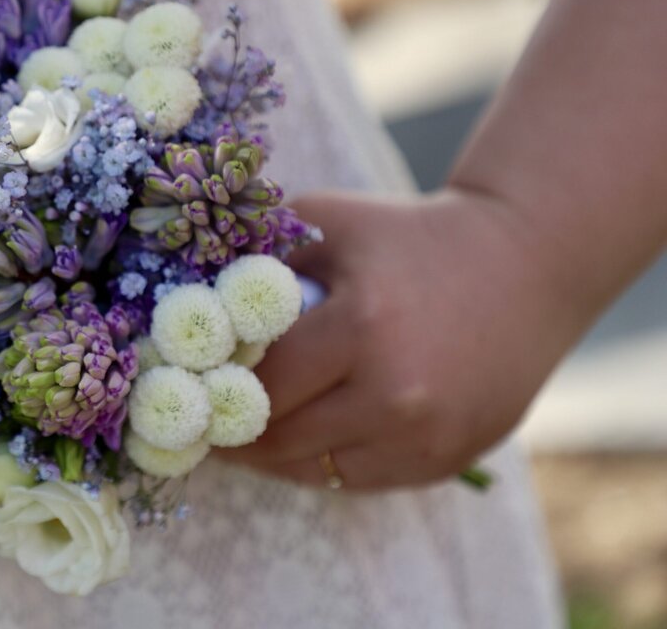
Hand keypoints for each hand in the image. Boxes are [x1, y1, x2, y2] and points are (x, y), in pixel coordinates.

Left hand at [219, 187, 581, 489]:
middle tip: (197, 419)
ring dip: (269, 454)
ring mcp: (426, 436)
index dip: (211, 389)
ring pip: (312, 470)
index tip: (179, 389)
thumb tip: (184, 299)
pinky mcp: (447, 461)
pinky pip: (356, 480)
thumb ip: (256, 257)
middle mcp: (396, 393)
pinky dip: (320, 462)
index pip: (257, 384)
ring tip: (240, 430)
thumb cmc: (408, 236)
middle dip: (229, 431)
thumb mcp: (329, 223)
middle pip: (278, 438)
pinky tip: (301, 434)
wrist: (525, 263)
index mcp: (361, 327)